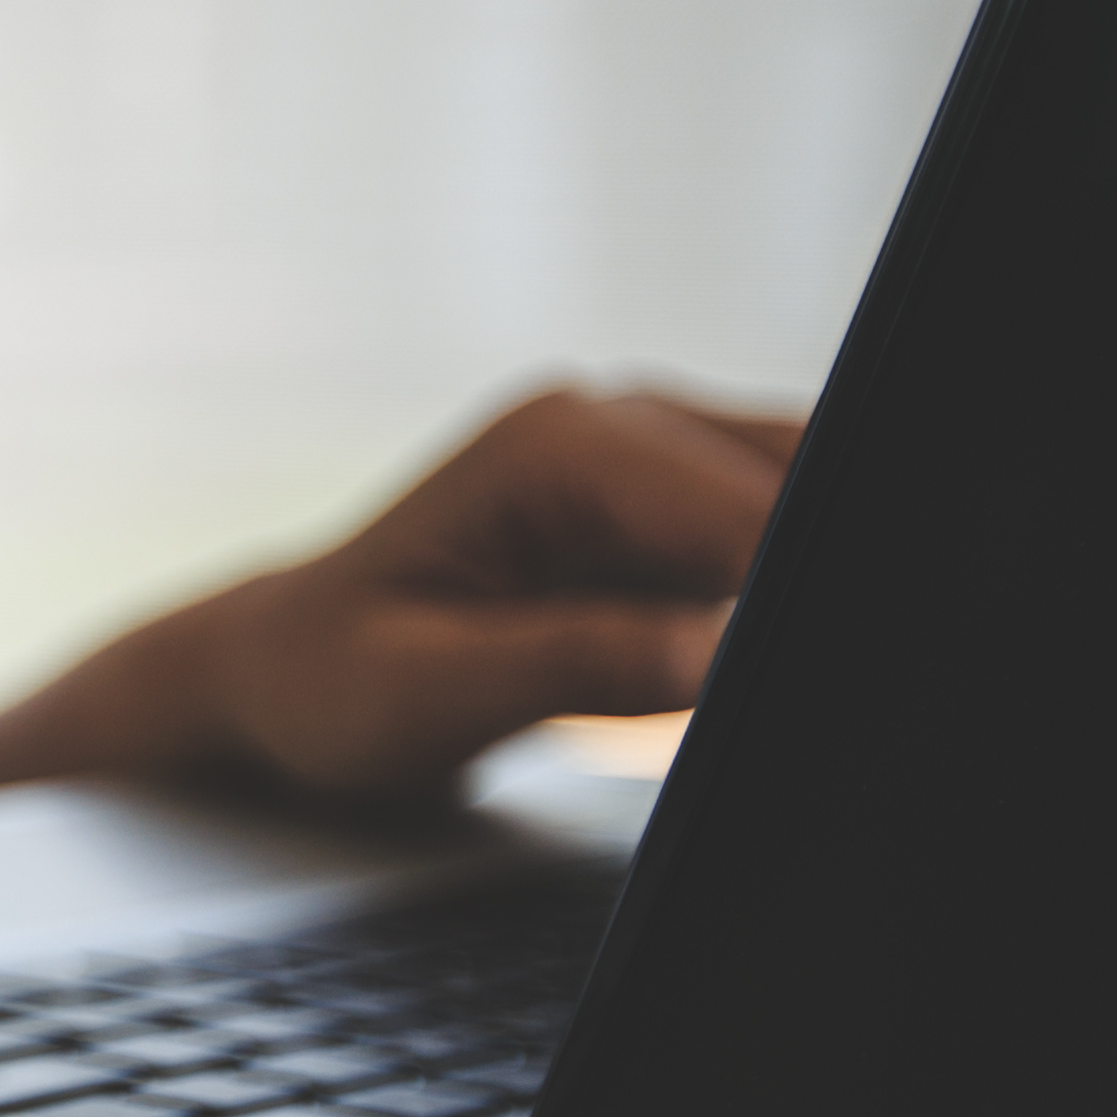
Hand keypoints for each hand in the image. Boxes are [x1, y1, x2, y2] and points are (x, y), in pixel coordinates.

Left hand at [182, 386, 799, 795]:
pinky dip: (784, 600)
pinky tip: (750, 664)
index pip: (739, 504)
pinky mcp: (673, 516)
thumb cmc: (330, 682)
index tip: (829, 665)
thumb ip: (573, 664)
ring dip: (803, 589)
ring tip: (779, 681)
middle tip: (828, 687)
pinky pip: (777, 540)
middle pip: (799, 482)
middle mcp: (613, 423)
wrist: (287, 675)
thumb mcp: (430, 692)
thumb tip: (711, 653)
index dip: (796, 584)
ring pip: (806, 501)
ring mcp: (651, 462)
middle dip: (821, 577)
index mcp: (553, 444)